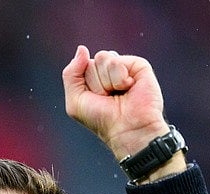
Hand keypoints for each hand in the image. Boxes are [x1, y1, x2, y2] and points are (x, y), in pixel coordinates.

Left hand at [62, 46, 172, 161]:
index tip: (97, 100)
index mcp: (96, 76)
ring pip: (103, 58)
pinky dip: (118, 79)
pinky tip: (128, 88)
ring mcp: (125, 66)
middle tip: (108, 98)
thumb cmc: (102, 119)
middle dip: (96, 83)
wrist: (126, 129)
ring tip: (118, 94)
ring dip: (107, 82)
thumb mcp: (75, 100)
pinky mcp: (138, 65)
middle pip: (93, 61)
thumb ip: (71, 74)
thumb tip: (82, 48)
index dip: (86, 84)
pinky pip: (116, 61)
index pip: (82, 65)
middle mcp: (110, 70)